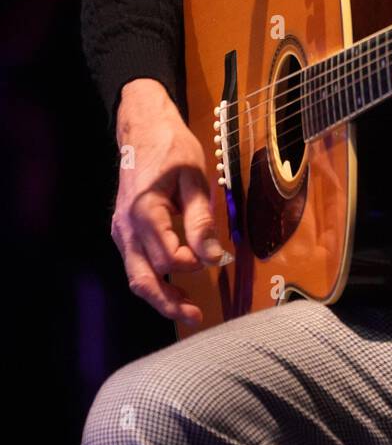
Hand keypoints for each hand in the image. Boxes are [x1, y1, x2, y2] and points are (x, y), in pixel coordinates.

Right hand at [111, 78, 228, 325]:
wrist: (143, 128)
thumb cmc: (172, 148)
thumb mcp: (195, 179)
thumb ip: (202, 220)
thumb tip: (216, 257)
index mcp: (144, 212)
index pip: (169, 256)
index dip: (194, 262)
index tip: (218, 256)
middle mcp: (125, 228)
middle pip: (142, 279)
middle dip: (169, 301)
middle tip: (196, 316)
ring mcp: (120, 232)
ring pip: (136, 277)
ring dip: (160, 296)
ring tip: (187, 310)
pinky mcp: (123, 232)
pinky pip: (135, 264)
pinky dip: (153, 280)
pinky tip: (174, 287)